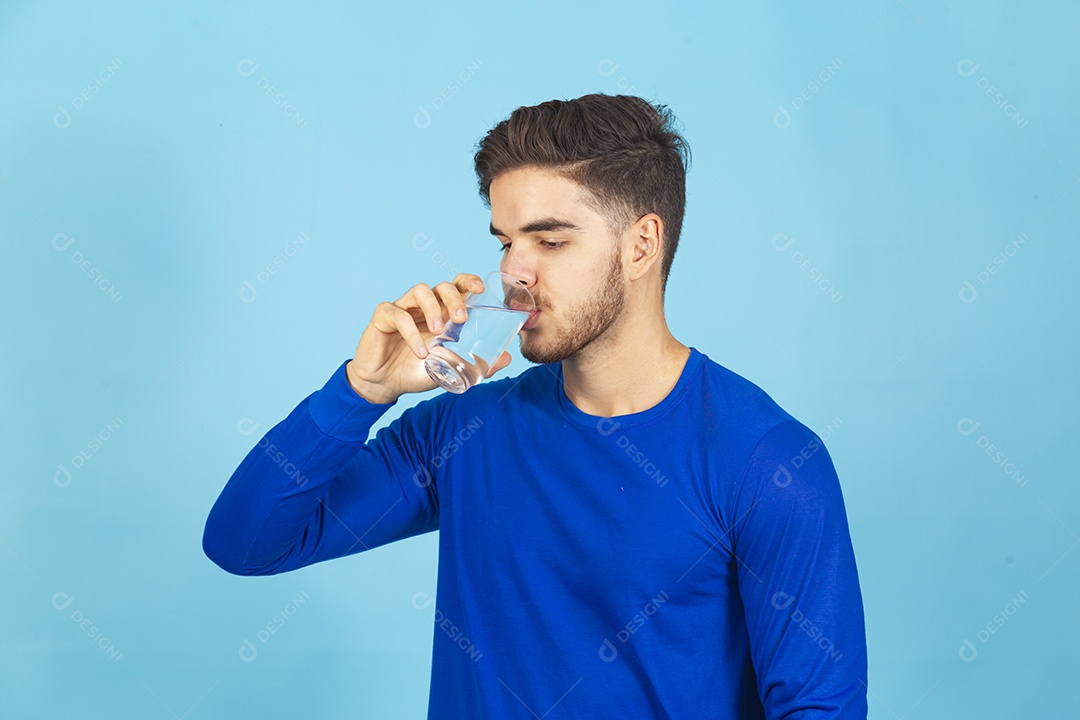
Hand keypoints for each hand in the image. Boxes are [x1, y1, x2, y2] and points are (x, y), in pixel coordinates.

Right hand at [346, 274, 513, 402]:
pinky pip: (398, 315)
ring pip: (420, 291)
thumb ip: (478, 364)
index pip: (457, 286)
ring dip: (433, 309)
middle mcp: (423, 305)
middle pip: (442, 286)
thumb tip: (507, 358)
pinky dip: (411, 333)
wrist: (384, 385)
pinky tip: (421, 352)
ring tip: (439, 332)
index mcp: (441, 311)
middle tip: (461, 319)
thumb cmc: (417, 371)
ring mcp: (402, 307)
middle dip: (454, 297)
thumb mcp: (450, 368)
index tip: (481, 289)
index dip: (469, 281)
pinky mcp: (383, 316)